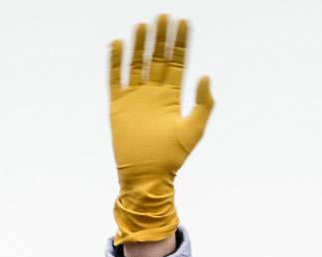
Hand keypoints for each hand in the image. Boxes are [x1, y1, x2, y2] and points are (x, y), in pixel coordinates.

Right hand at [108, 14, 213, 243]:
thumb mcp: (194, 129)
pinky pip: (115, 78)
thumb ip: (202, 103)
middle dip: (161, 37)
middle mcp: (153, 92)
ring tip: (144, 25)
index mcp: (172, 96)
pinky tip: (118, 43)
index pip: (177, 62)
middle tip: (164, 16)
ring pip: (137, 63)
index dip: (181, 43)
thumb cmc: (173, 157)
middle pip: (157, 57)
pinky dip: (116, 61)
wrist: (147, 176)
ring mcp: (135, 97)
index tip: (184, 22)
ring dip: (140, 44)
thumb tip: (205, 77)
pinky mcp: (118, 105)